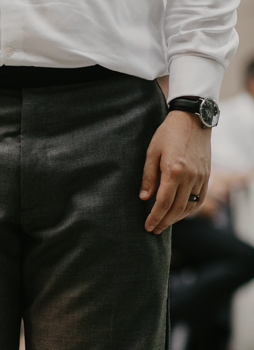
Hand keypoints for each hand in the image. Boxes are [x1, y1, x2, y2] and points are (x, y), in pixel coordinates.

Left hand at [140, 112, 210, 234]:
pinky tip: (181, 213)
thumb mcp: (152, 152)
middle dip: (164, 222)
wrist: (192, 119)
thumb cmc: (168, 134)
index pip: (163, 203)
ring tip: (165, 223)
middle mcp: (189, 176)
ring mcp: (200, 176)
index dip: (155, 218)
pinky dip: (190, 209)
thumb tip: (144, 199)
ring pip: (189, 206)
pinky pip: (200, 198)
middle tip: (154, 230)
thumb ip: (148, 177)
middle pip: (176, 209)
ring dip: (176, 218)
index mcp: (173, 171)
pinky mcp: (206, 174)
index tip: (148, 227)